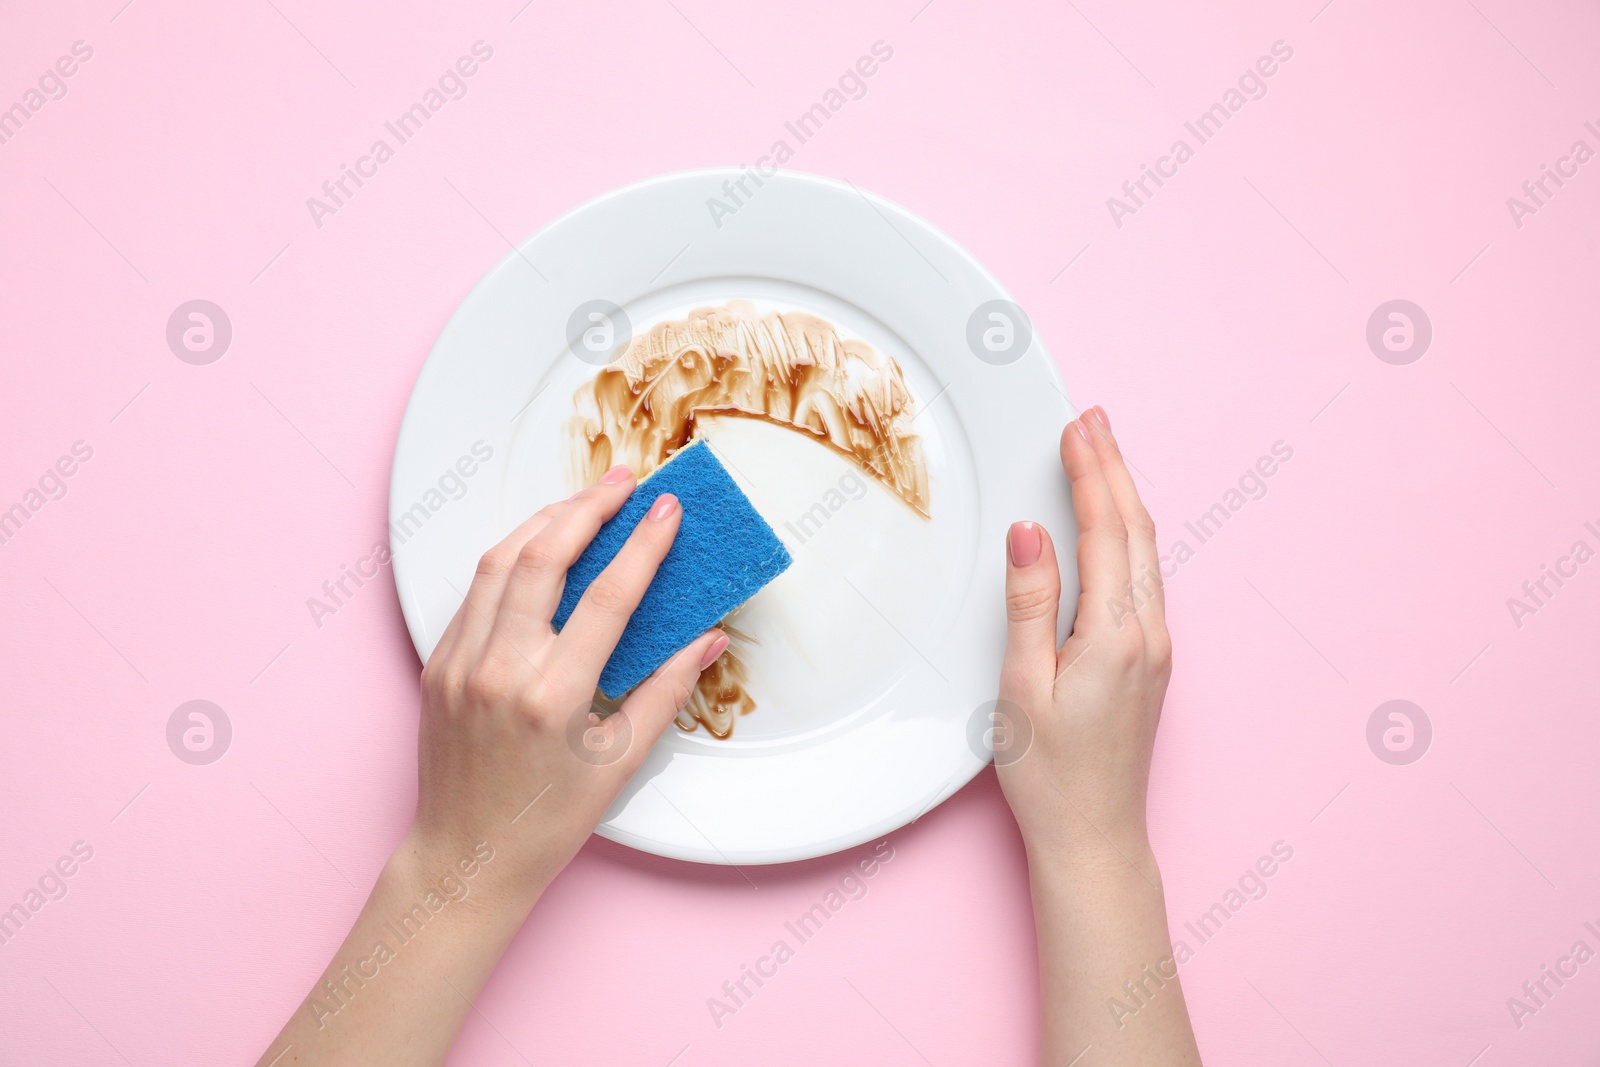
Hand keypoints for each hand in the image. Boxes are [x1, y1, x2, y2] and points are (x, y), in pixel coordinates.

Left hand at [407, 464, 728, 905]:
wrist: (465, 860)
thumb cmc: (546, 822)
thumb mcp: (620, 761)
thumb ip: (666, 691)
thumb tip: (707, 639)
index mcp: (550, 697)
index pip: (605, 598)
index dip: (641, 547)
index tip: (667, 510)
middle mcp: (498, 671)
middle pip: (542, 558)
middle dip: (587, 509)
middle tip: (624, 481)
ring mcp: (458, 664)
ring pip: (498, 563)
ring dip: (544, 522)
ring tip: (585, 501)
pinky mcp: (436, 665)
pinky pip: (474, 593)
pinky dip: (509, 559)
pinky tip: (539, 547)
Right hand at [995, 407, 1169, 863]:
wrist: (1093, 837)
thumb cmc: (1049, 775)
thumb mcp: (1022, 686)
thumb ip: (1029, 603)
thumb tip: (1030, 532)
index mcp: (1116, 635)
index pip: (1107, 529)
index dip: (1091, 472)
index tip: (1077, 427)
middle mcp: (1149, 634)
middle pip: (1137, 530)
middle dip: (1115, 469)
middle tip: (1094, 420)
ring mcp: (1158, 649)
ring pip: (1147, 552)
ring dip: (1124, 497)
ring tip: (1101, 456)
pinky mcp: (1152, 662)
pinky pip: (1145, 578)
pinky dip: (1128, 535)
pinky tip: (1113, 525)